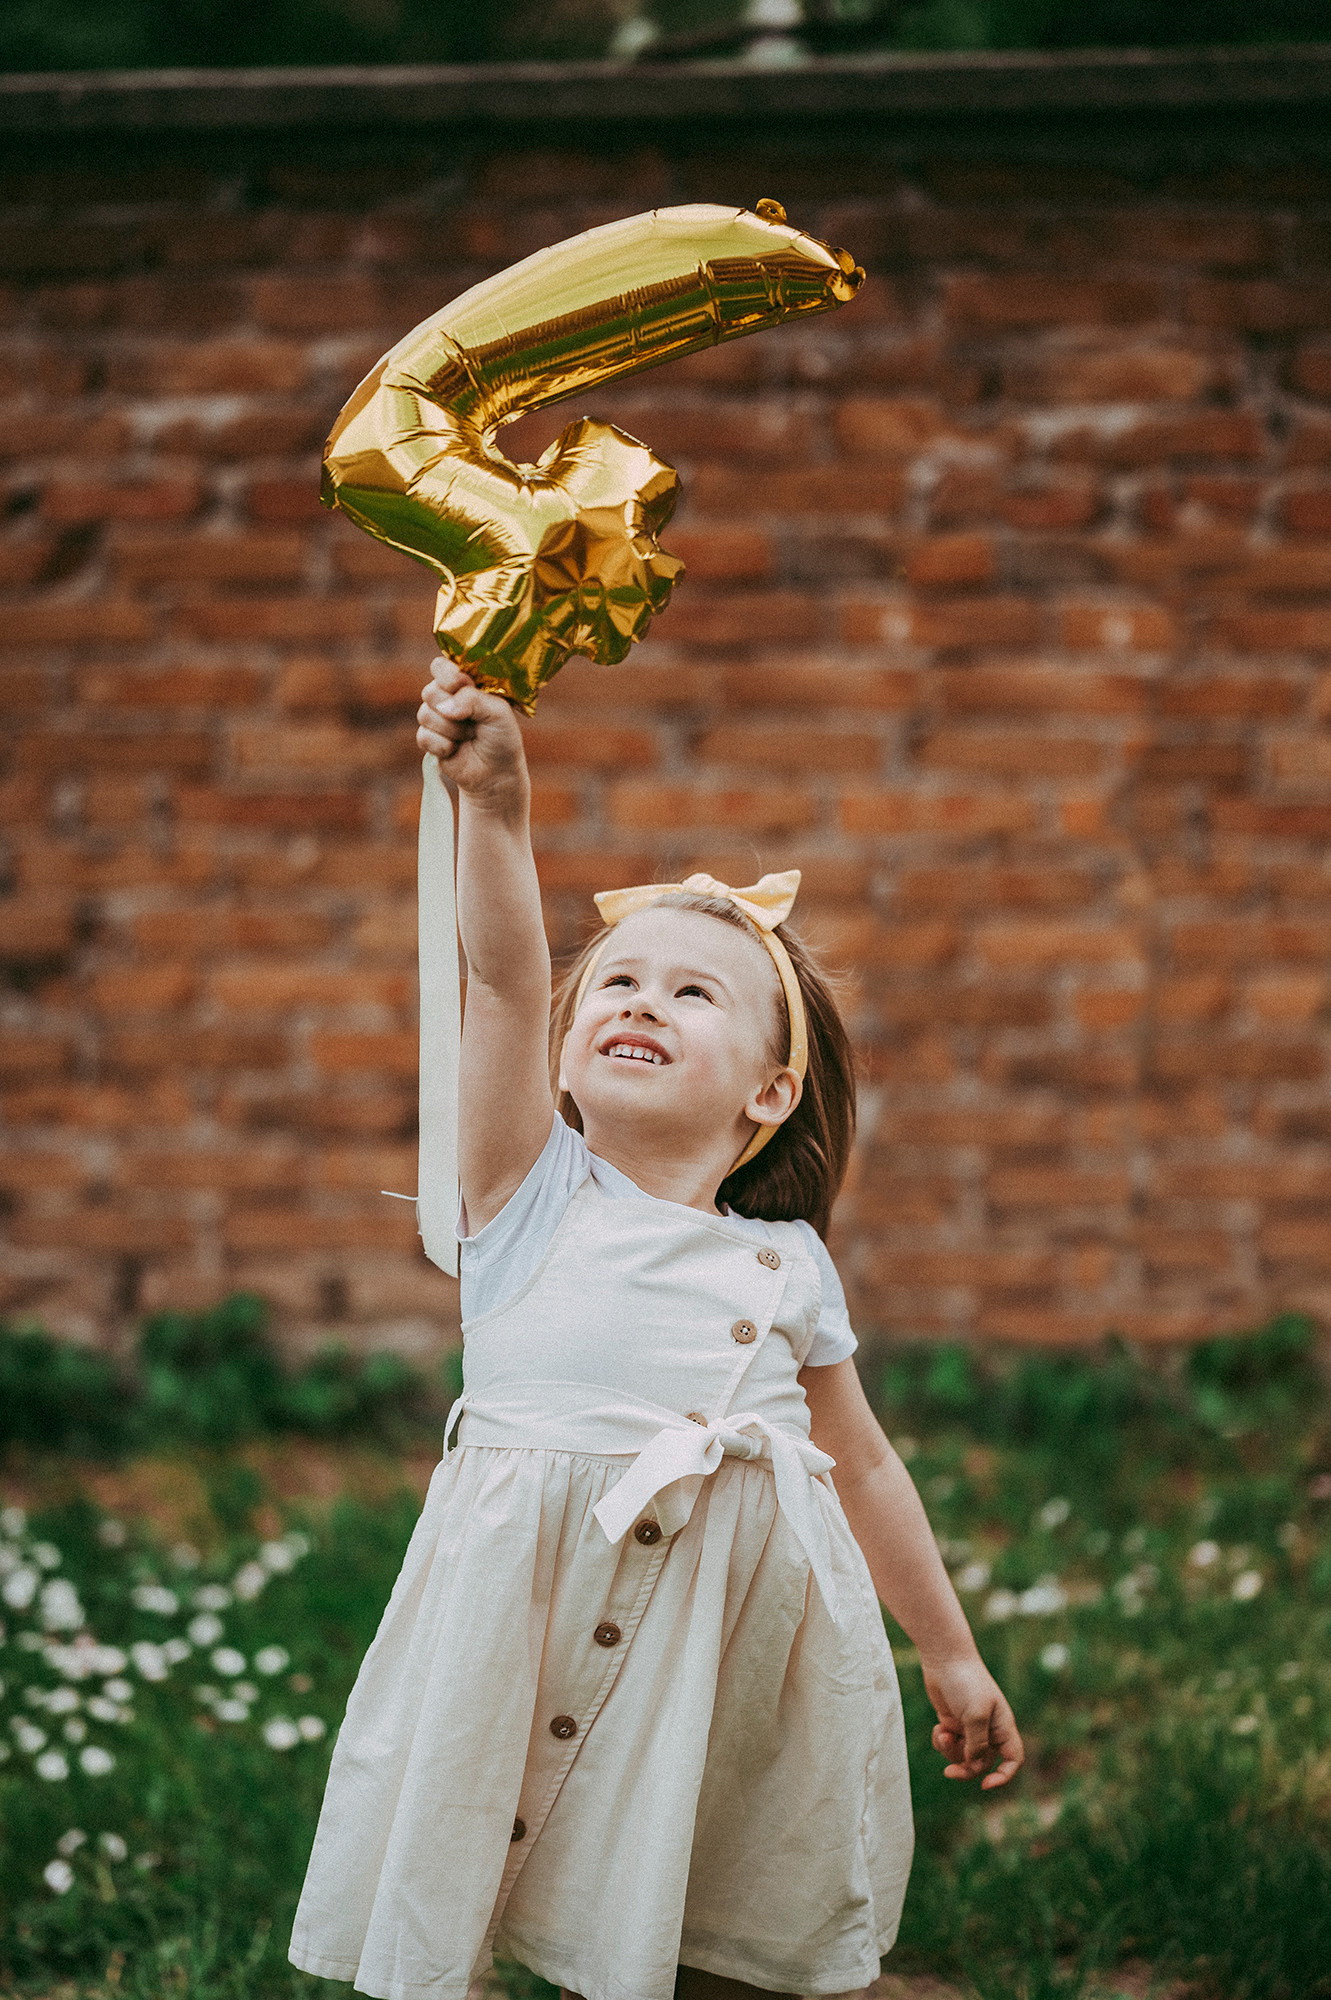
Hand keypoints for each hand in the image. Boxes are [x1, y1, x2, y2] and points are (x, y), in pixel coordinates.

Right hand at [417, 665, 527, 811]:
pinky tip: (456, 750)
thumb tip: (444, 707)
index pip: (441, 666)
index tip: (461, 685)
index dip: (447, 676)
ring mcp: (436, 718)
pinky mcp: (428, 739)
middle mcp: (447, 697)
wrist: (496, 773)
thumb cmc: (502, 738)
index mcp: (464, 683)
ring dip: (452, 730)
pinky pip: (423, 737)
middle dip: (454, 710)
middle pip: (430, 691)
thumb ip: (472, 700)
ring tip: (470, 736)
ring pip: (425, 715)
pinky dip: (443, 746)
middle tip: (474, 721)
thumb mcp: (498, 712)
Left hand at [923, 1653, 1023, 1789]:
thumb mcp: (975, 1715)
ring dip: (951, 1752)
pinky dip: (942, 1741)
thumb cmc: (966, 1681)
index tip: (986, 1784)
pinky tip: (938, 1727)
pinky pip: (949, 1745)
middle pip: (982, 1763)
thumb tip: (973, 1764)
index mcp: (1002, 1726)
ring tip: (942, 1734)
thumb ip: (977, 1744)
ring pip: (963, 1756)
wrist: (944, 1657)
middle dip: (966, 1768)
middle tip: (949, 1772)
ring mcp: (969, 1726)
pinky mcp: (952, 1722)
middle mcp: (988, 1729)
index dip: (1004, 1776)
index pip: (1012, 1760)